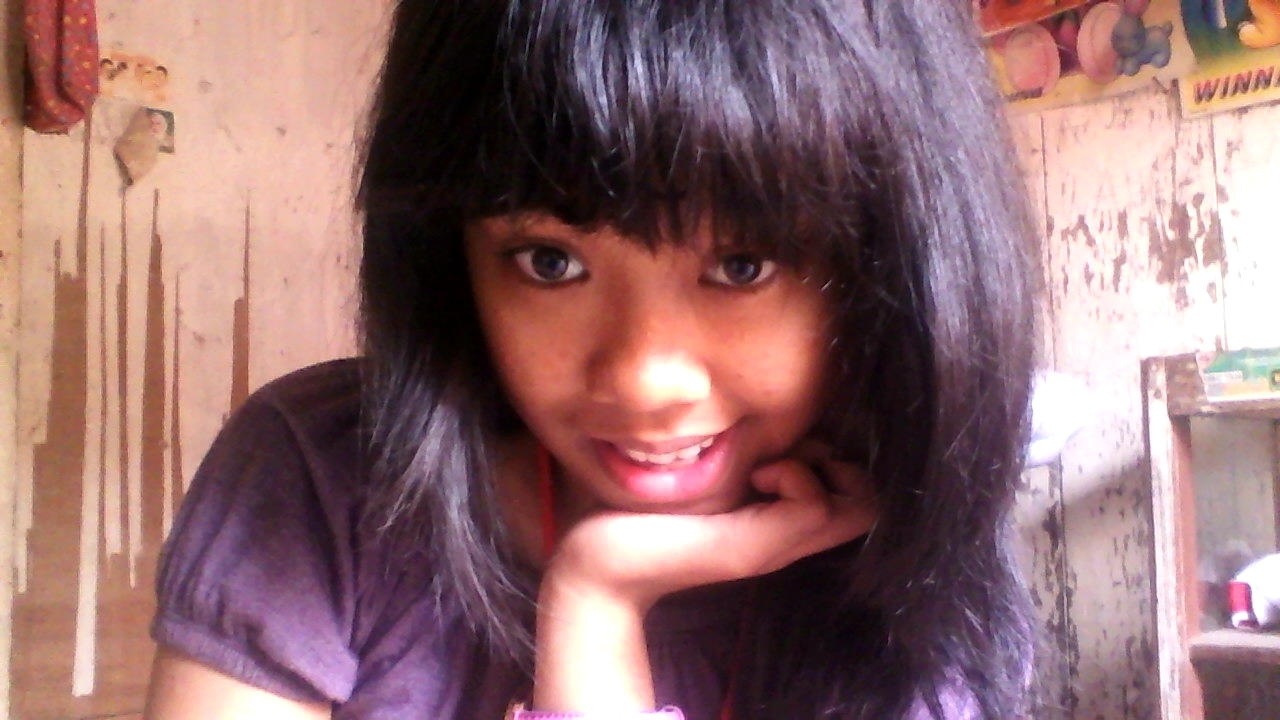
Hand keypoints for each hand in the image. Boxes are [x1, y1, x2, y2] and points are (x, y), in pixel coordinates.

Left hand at [543, 445, 876, 610]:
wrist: (596, 563)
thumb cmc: (641, 512)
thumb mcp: (703, 475)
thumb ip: (739, 458)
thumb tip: (772, 419)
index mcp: (776, 522)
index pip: (859, 497)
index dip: (840, 462)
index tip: (787, 447)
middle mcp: (787, 539)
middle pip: (870, 504)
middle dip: (842, 462)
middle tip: (784, 454)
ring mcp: (776, 546)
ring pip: (858, 504)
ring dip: (818, 466)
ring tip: (766, 464)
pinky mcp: (755, 548)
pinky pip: (817, 505)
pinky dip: (796, 475)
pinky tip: (755, 473)